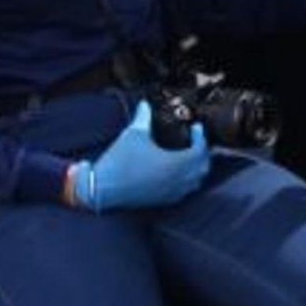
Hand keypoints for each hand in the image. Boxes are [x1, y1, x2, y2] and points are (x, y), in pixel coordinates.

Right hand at [70, 105, 209, 211]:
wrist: (102, 187)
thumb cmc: (119, 161)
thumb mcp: (133, 134)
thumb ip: (143, 117)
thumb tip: (145, 104)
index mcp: (175, 164)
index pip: (200, 151)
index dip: (201, 137)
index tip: (196, 128)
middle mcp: (178, 181)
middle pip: (203, 167)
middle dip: (203, 153)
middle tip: (197, 141)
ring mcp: (172, 193)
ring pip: (196, 181)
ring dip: (198, 168)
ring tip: (191, 155)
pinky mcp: (163, 201)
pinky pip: (185, 191)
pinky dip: (188, 181)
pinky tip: (178, 172)